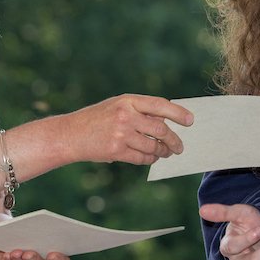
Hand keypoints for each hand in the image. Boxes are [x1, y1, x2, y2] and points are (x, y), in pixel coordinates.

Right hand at [66, 94, 193, 165]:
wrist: (70, 134)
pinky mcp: (116, 150)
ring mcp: (121, 133)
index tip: (190, 121)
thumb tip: (167, 121)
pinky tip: (152, 158)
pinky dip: (150, 159)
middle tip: (180, 147)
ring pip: (153, 146)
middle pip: (160, 129)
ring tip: (166, 153)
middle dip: (173, 140)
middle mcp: (126, 115)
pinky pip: (142, 158)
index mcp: (128, 100)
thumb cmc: (96, 119)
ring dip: (163, 151)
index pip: (160, 105)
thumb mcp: (117, 106)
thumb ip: (139, 110)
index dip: (178, 113)